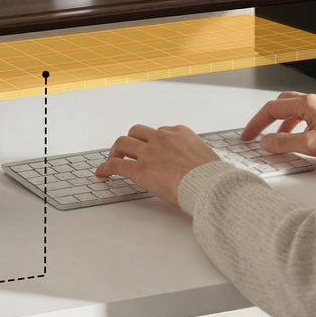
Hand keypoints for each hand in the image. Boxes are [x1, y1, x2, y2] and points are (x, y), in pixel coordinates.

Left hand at [94, 124, 220, 207]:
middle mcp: (162, 138)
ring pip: (123, 142)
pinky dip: (106, 167)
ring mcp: (149, 152)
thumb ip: (197, 156)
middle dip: (131, 140)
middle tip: (127, 151)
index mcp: (180, 133)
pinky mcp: (140, 169)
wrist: (209, 185)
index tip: (151, 149)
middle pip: (137, 131)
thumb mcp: (208, 157)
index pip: (161, 131)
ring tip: (113, 159)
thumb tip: (201, 165)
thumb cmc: (213, 177)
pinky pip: (116, 164)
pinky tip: (102, 173)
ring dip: (116, 150)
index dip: (153, 141)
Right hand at [240, 91, 315, 162]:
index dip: (256, 123)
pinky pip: (307, 116)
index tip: (248, 136)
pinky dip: (297, 126)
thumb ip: (284, 143)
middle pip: (282, 105)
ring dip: (283, 124)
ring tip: (278, 141)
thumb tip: (266, 142)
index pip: (272, 109)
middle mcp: (315, 101)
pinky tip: (300, 138)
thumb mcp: (311, 145)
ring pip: (295, 111)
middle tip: (258, 134)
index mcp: (307, 103)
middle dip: (267, 119)